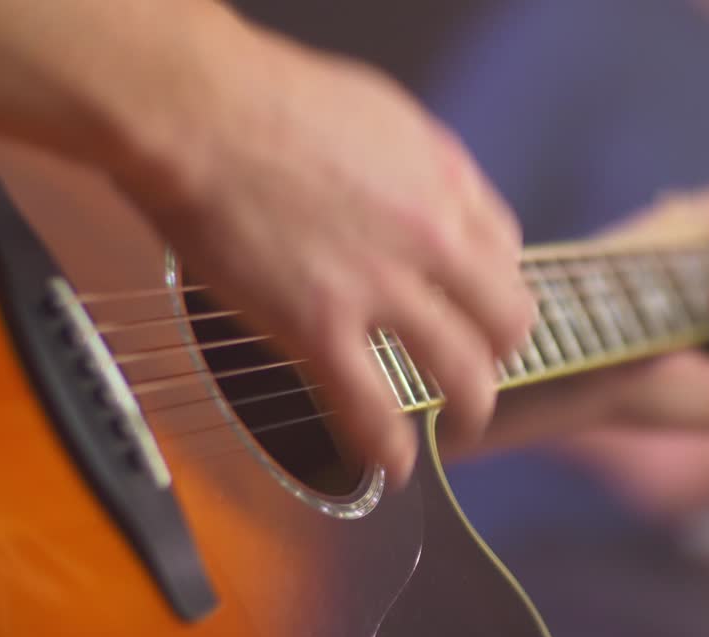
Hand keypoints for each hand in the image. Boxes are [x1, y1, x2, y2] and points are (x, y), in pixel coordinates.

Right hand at [116, 14, 532, 478]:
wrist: (199, 110)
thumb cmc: (270, 96)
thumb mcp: (381, 111)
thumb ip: (421, 162)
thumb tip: (433, 196)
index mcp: (446, 181)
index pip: (508, 251)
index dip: (495, 285)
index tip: (476, 302)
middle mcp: (432, 238)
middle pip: (507, 319)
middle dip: (499, 352)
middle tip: (482, 368)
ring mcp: (381, 288)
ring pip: (464, 373)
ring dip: (470, 408)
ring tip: (460, 424)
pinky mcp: (320, 328)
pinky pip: (374, 410)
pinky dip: (390, 450)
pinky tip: (392, 468)